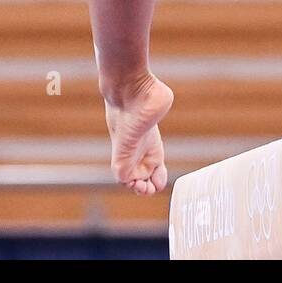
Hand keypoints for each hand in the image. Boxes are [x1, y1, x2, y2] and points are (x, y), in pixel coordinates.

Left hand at [103, 73, 172, 195]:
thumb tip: (162, 101)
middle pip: (144, 179)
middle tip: (154, 185)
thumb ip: (162, 105)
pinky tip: (139, 181)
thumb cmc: (146, 95)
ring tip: (145, 187)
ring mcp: (129, 155)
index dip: (159, 178)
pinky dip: (132, 185)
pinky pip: (123, 179)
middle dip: (151, 187)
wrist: (129, 92)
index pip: (155, 168)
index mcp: (152, 144)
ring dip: (142, 190)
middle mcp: (140, 152)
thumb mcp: (160, 101)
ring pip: (133, 182)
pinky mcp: (119, 157)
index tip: (161, 178)